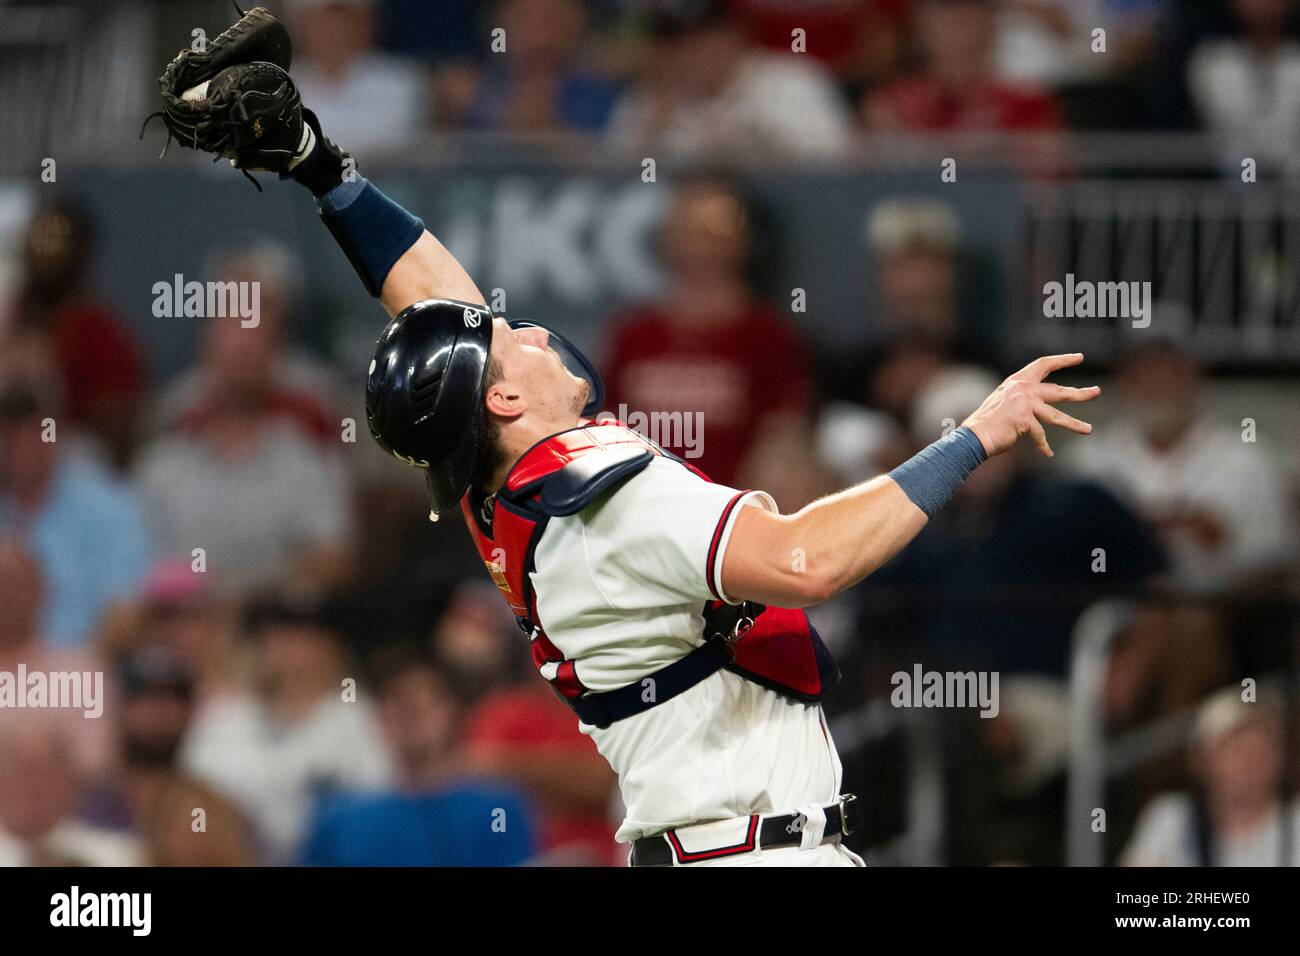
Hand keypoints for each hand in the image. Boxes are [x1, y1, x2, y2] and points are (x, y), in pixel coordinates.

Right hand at [961, 353, 1099, 457]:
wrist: (974, 435)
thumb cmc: (987, 422)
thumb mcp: (1004, 403)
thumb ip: (1023, 399)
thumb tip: (1043, 403)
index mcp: (1017, 381)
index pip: (1043, 365)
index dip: (1062, 360)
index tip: (1079, 357)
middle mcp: (1023, 389)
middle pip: (1058, 391)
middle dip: (1079, 393)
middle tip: (1096, 392)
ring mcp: (1025, 404)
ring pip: (1056, 416)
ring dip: (1074, 424)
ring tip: (1088, 429)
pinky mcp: (1025, 420)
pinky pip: (1040, 435)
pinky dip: (1043, 446)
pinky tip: (1048, 453)